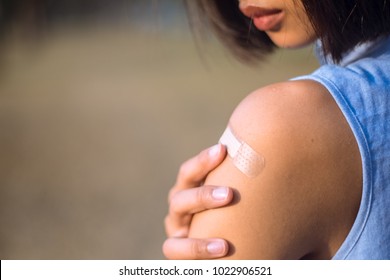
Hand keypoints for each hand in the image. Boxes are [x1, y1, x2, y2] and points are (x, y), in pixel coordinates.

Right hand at [163, 144, 232, 258]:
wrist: (226, 243)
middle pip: (180, 196)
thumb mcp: (232, 197)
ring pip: (176, 219)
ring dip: (198, 235)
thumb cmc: (232, 212)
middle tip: (229, 195)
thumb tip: (260, 154)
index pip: (189, 172)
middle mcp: (179, 206)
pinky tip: (221, 249)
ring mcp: (176, 228)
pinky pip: (176, 250)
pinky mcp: (176, 250)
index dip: (203, 161)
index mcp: (189, 189)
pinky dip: (196, 250)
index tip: (222, 150)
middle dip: (203, 195)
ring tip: (223, 242)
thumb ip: (239, 180)